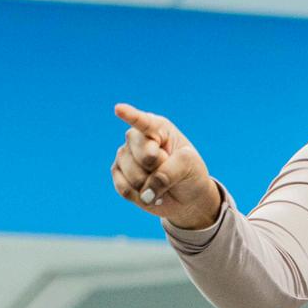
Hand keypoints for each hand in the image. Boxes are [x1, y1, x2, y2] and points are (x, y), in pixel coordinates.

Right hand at [111, 103, 219, 228]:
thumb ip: (168, 173)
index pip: (142, 121)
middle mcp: (136, 138)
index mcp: (157, 127)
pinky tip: (150, 194)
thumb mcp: (188, 165)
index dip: (130, 116)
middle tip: (169, 169)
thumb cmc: (189, 172)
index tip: (119, 109)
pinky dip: (142, 198)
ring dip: (152, 187)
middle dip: (161, 170)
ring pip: (134, 177)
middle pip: (144, 157)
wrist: (186, 195)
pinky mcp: (118, 175)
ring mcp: (124, 156)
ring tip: (161, 183)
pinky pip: (125, 190)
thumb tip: (144, 193)